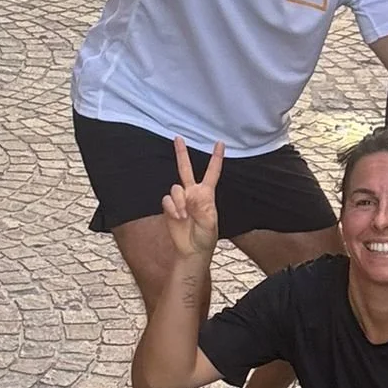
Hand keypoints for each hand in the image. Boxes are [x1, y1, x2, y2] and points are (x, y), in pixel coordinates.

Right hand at [161, 139, 223, 258]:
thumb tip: (191, 195)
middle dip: (181, 153)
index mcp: (207, 195)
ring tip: (183, 216)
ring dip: (179, 202)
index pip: (212, 173)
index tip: (220, 143)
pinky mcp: (170, 207)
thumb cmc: (206, 237)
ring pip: (175, 188)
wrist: (192, 250)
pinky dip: (172, 208)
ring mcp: (180, 200)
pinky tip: (178, 217)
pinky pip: (167, 200)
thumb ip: (203, 208)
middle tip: (178, 138)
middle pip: (186, 169)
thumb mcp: (210, 224)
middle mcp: (192, 194)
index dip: (216, 158)